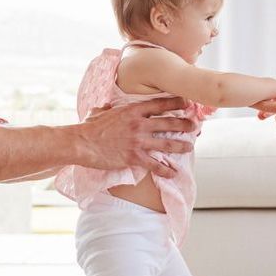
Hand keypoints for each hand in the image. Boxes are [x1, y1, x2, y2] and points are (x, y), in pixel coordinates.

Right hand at [79, 96, 194, 177]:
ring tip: (190, 147)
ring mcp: (137, 141)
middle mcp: (138, 124)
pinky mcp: (133, 157)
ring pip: (166, 143)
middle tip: (194, 126)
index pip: (159, 104)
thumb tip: (109, 107)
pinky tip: (173, 173)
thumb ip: (109, 108)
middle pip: (168, 122)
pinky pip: (154, 164)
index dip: (176, 102)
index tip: (186, 102)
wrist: (81, 143)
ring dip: (181, 145)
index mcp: (132, 110)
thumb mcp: (100, 111)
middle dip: (184, 124)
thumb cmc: (89, 127)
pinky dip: (165, 169)